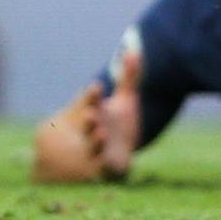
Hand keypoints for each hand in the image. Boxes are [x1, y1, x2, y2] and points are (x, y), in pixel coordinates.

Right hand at [86, 46, 141, 179]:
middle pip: (87, 123)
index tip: (97, 87)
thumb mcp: (125, 100)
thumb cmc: (118, 124)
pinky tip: (106, 162)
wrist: (113, 154)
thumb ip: (128, 77)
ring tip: (101, 133)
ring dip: (95, 141)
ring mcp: (95, 149)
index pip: (90, 101)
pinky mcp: (102, 169)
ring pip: (92, 146)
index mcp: (95, 112)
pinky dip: (102, 165)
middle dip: (89, 119)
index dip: (92, 95)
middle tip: (92, 115)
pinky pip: (101, 168)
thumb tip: (133, 50)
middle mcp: (91, 130)